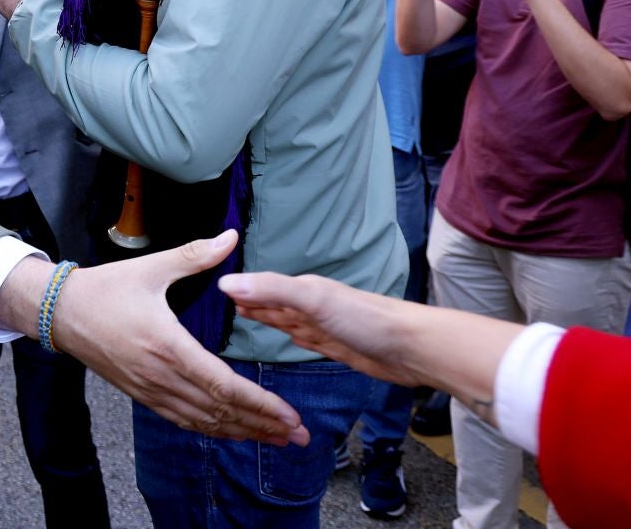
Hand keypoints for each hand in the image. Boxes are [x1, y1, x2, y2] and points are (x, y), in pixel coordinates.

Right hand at [50, 232, 309, 445]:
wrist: (59, 312)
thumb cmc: (104, 288)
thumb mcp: (150, 267)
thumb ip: (195, 255)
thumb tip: (231, 236)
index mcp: (168, 345)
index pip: (222, 385)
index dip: (259, 403)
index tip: (288, 415)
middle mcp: (161, 375)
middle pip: (219, 411)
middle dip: (261, 425)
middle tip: (297, 436)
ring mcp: (149, 389)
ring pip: (202, 421)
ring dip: (240, 432)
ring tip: (273, 439)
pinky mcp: (141, 395)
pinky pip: (181, 420)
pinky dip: (210, 429)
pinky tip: (229, 431)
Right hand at [217, 271, 422, 384]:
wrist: (411, 347)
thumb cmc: (364, 319)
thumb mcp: (312, 299)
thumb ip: (271, 289)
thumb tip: (226, 283)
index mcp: (304, 291)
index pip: (264, 289)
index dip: (244, 290)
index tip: (219, 289)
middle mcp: (313, 306)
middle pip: (276, 303)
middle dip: (254, 301)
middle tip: (229, 302)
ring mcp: (326, 327)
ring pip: (289, 321)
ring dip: (270, 318)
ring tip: (249, 315)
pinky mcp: (339, 348)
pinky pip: (308, 340)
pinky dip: (294, 337)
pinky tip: (291, 336)